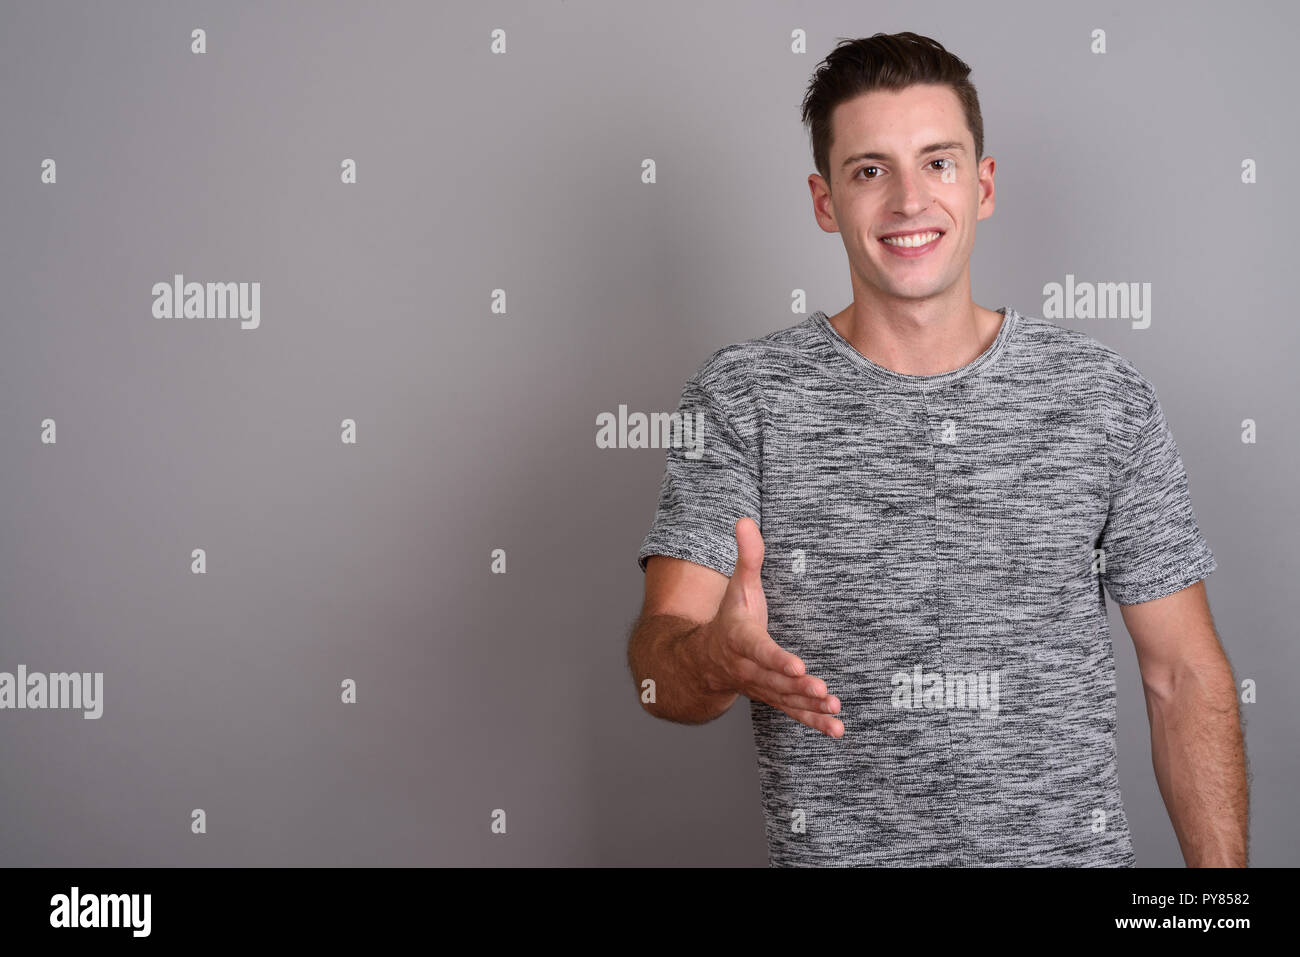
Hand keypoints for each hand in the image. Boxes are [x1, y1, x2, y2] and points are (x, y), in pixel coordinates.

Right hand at [698, 517, 842, 736]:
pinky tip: (837, 730)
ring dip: (810, 708)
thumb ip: (746, 556)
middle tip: (823, 690)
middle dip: (799, 687)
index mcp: (740, 639)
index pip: (758, 649)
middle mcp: (749, 669)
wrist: (703, 661)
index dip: (777, 659)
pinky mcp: (774, 699)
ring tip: (834, 709)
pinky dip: (814, 724)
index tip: (797, 665)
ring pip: (785, 701)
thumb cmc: (729, 619)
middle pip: (774, 680)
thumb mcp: (737, 587)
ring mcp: (761, 688)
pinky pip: (793, 715)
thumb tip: (744, 519)